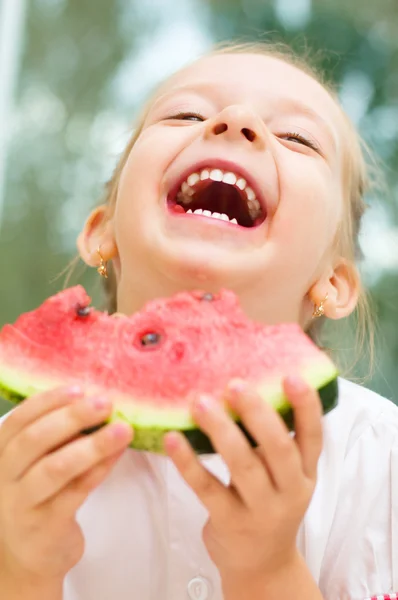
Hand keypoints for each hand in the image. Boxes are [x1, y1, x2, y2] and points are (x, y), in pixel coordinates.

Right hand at [0, 386, 131, 584]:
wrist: (30, 558)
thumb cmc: (40, 496)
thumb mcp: (38, 463)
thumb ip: (57, 437)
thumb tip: (96, 401)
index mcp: (2, 454)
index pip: (19, 420)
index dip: (48, 401)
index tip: (80, 388)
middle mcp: (4, 477)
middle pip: (34, 440)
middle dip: (72, 417)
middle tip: (105, 403)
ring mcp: (22, 504)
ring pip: (55, 468)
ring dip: (92, 445)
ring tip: (122, 429)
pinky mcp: (44, 526)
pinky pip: (74, 493)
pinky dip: (99, 470)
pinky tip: (118, 454)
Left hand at [164, 376, 322, 582]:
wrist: (261, 564)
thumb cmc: (269, 504)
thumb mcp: (285, 477)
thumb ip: (275, 441)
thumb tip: (248, 387)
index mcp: (304, 473)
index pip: (313, 437)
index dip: (306, 407)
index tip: (291, 376)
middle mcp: (289, 491)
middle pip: (278, 449)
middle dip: (257, 414)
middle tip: (235, 385)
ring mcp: (261, 509)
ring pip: (243, 466)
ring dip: (220, 431)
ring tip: (201, 402)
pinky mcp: (230, 522)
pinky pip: (207, 488)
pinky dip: (188, 462)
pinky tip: (173, 439)